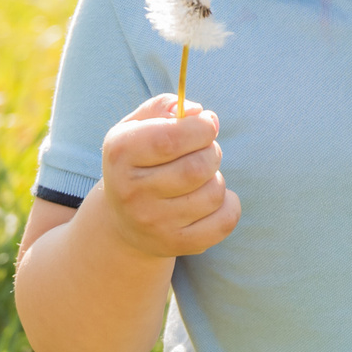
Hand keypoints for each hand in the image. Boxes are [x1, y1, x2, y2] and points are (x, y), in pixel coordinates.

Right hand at [96, 94, 239, 260]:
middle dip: (212, 151)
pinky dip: (229, 205)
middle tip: (204, 152)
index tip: (206, 124)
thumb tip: (198, 113)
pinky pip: (224, 222)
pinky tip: (212, 200)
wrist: (122, 221)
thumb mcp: (138, 125)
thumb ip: (164, 106)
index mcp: (121, 154)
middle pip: (198, 167)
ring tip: (199, 178)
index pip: (170, 138)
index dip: (200, 128)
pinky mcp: (175, 245)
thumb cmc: (139, 160)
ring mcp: (154, 223)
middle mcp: (132, 193)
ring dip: (216, 178)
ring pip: (214, 193)